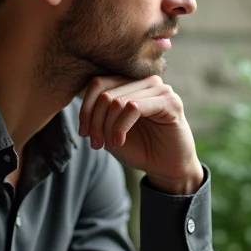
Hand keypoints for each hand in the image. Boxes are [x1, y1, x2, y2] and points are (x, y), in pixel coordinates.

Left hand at [79, 75, 203, 194]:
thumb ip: (98, 115)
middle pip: (106, 94)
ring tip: (109, 145)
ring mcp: (160, 89)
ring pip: (117, 101)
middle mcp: (145, 82)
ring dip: (107, 127)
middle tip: (96, 144)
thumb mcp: (110, 131)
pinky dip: (121, 127)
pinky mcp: (170, 101)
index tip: (84, 133)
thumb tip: (81, 103)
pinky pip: (134, 107)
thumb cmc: (140, 148)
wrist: (166, 167)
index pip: (99, 84)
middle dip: (96, 122)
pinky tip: (119, 142)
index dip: (86, 108)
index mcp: (132, 84)